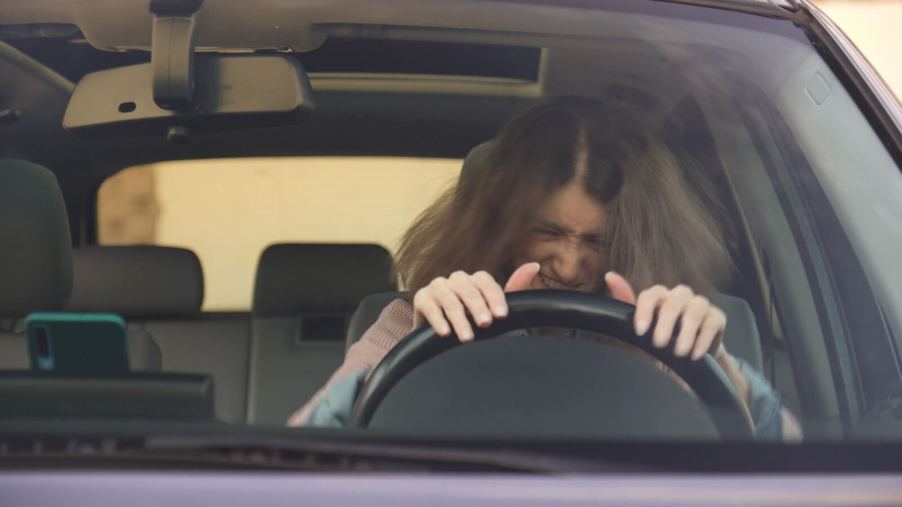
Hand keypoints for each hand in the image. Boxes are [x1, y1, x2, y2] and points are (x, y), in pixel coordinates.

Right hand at [412, 262, 540, 340]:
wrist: (440, 335)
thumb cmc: (471, 319)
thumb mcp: (492, 308)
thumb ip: (513, 289)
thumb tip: (534, 265)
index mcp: (474, 281)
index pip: (485, 281)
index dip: (494, 297)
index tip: (502, 315)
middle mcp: (456, 280)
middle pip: (467, 288)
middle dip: (478, 307)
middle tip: (486, 325)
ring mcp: (438, 287)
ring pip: (449, 298)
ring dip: (459, 318)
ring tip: (467, 337)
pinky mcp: (421, 298)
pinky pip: (430, 306)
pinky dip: (437, 320)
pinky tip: (445, 332)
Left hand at [604, 272, 726, 359]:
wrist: (688, 365)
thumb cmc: (660, 346)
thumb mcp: (638, 334)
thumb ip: (625, 306)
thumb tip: (610, 275)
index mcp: (659, 299)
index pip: (651, 294)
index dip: (644, 310)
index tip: (640, 331)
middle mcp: (680, 297)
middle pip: (674, 300)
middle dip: (665, 322)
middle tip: (659, 344)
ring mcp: (700, 305)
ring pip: (695, 308)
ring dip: (686, 331)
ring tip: (679, 352)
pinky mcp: (717, 317)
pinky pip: (711, 322)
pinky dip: (703, 339)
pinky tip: (695, 354)